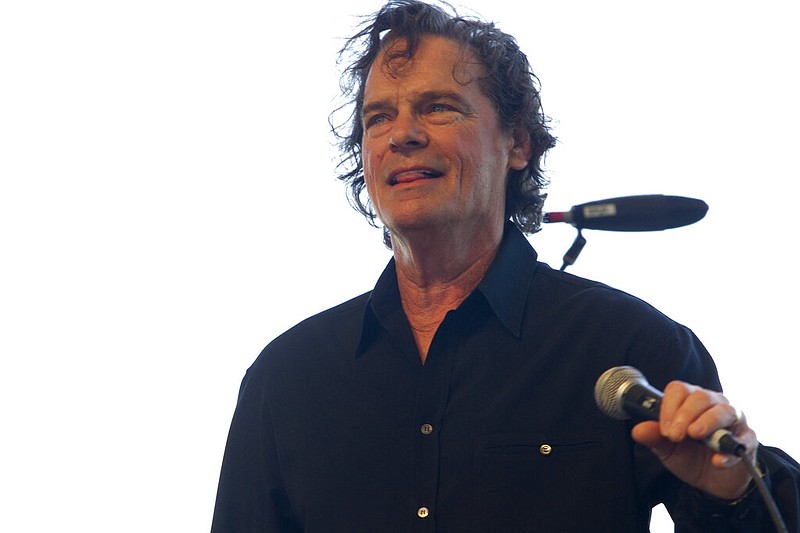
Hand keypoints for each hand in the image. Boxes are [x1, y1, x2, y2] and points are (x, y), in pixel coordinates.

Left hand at [630, 381, 757, 500]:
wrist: (711, 481)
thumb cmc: (689, 456)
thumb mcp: (667, 449)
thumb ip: (654, 437)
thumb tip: (638, 430)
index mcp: (689, 401)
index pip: (679, 390)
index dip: (669, 407)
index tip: (664, 429)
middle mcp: (713, 404)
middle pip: (701, 396)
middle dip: (685, 415)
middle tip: (675, 435)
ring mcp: (733, 420)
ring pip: (724, 410)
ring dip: (708, 422)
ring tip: (695, 435)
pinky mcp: (747, 439)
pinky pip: (744, 439)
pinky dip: (730, 450)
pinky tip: (717, 460)